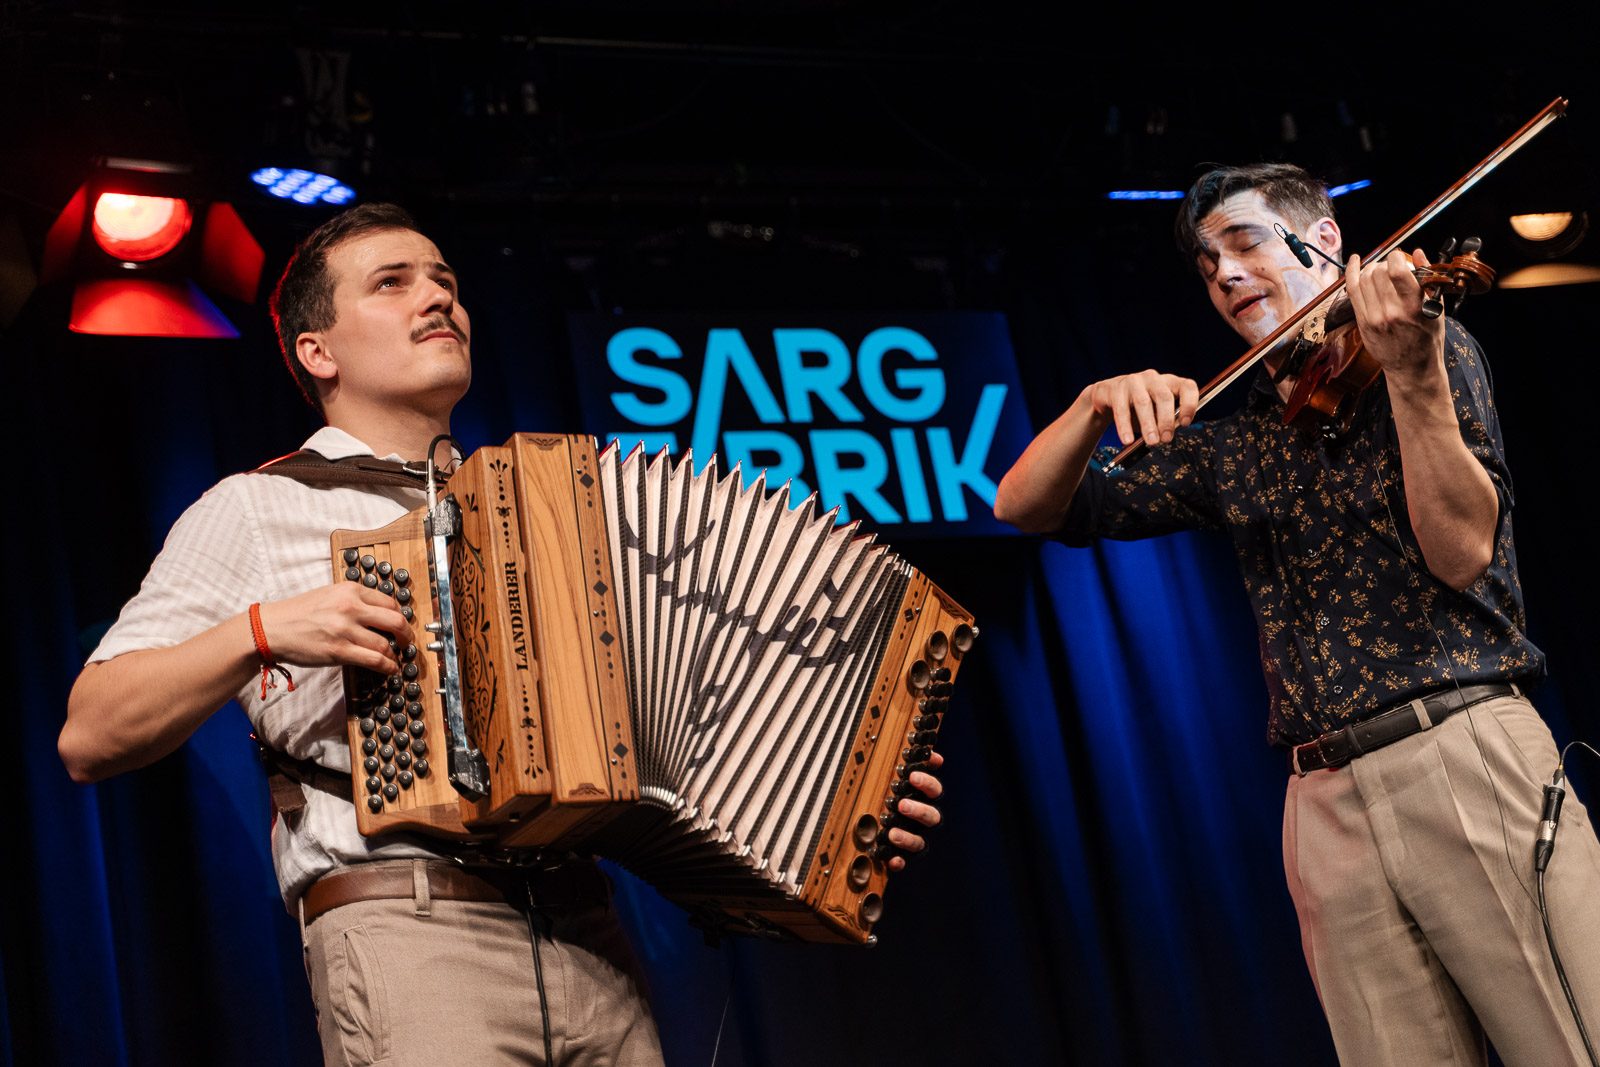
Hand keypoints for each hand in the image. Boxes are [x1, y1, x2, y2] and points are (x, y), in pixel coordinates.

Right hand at [253, 583, 413, 674]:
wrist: (271, 628)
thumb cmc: (298, 613)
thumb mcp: (329, 594)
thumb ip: (354, 599)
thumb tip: (379, 612)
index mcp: (350, 590)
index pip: (390, 602)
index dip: (401, 617)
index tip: (401, 625)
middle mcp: (350, 607)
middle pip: (396, 621)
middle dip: (406, 635)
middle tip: (406, 642)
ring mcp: (345, 630)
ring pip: (386, 644)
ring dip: (395, 655)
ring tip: (395, 659)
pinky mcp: (339, 651)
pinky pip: (374, 660)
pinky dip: (388, 666)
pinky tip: (390, 669)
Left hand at [886, 750, 942, 871]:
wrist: (910, 844)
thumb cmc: (910, 807)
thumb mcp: (914, 787)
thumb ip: (923, 773)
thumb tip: (934, 756)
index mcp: (928, 802)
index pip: (934, 791)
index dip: (927, 783)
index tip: (914, 775)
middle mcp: (927, 822)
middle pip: (931, 817)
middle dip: (918, 810)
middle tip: (902, 805)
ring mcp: (921, 840)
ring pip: (919, 842)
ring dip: (907, 838)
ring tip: (893, 834)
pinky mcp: (909, 857)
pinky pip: (905, 862)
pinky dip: (899, 862)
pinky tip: (892, 861)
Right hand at [1086, 370, 1199, 447]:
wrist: (1107, 397)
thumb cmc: (1136, 407)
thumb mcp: (1155, 413)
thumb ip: (1164, 421)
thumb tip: (1167, 436)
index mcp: (1168, 382)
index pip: (1187, 387)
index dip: (1189, 404)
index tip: (1185, 423)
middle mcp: (1153, 379)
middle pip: (1164, 397)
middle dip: (1166, 420)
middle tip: (1166, 439)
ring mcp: (1133, 381)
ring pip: (1143, 402)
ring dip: (1148, 425)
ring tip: (1151, 442)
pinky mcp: (1115, 389)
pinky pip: (1121, 409)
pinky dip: (1125, 427)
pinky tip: (1128, 440)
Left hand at [1345, 249, 1445, 380]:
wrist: (1412, 367)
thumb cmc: (1428, 336)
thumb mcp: (1436, 307)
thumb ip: (1427, 278)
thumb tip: (1417, 252)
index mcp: (1414, 307)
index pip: (1397, 272)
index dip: (1396, 258)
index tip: (1399, 258)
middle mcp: (1391, 313)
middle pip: (1378, 273)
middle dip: (1384, 264)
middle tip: (1391, 268)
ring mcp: (1374, 319)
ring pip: (1364, 280)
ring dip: (1371, 269)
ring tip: (1380, 271)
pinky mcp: (1362, 322)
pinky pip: (1352, 291)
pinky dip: (1351, 273)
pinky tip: (1354, 261)